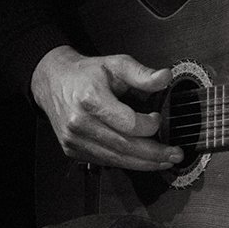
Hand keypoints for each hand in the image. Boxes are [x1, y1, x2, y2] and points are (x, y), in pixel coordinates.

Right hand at [30, 45, 180, 170]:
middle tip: (175, 154)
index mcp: (91, 99)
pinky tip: (142, 160)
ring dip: (144, 163)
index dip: (148, 125)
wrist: (53, 82)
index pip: (127, 123)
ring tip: (164, 161)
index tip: (158, 119)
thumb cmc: (86, 74)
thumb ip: (142, 74)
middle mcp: (79, 123)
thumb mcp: (116, 64)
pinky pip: (105, 161)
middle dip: (154, 154)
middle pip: (124, 146)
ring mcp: (74, 140)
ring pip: (115, 159)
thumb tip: (165, 78)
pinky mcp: (72, 150)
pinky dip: (126, 162)